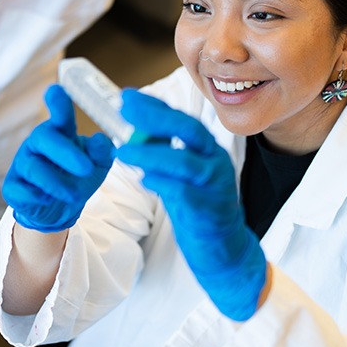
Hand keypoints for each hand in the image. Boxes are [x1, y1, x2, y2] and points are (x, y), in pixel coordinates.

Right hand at [3, 85, 115, 232]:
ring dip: (57, 183)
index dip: (57, 103)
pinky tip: (45, 199)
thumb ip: (101, 151)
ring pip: (34, 168)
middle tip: (87, 168)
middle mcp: (37, 143)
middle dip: (66, 153)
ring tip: (75, 195)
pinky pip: (18, 190)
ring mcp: (22, 164)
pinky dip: (33, 196)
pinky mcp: (13, 187)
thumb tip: (101, 140)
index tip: (55, 90)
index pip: (59, 115)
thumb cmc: (77, 177)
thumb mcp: (97, 164)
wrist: (60, 208)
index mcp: (59, 132)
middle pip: (44, 139)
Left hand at [116, 89, 266, 320]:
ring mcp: (215, 186)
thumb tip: (132, 130)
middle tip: (124, 109)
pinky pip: (184, 193)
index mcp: (207, 150)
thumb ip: (161, 154)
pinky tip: (145, 180)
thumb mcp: (179, 176)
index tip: (126, 96)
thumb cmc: (197, 207)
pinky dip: (162, 184)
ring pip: (184, 162)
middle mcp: (215, 162)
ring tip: (122, 151)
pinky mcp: (208, 211)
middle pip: (190, 130)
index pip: (182, 118)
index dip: (154, 106)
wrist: (223, 249)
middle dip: (156, 117)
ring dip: (150, 154)